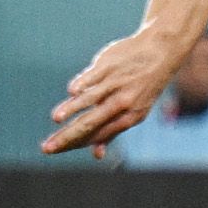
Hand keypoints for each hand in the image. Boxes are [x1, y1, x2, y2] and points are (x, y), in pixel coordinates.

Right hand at [44, 25, 186, 154]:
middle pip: (91, 123)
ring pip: (91, 99)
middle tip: (47, 148)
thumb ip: (113, 131)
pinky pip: (93, 77)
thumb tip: (97, 155)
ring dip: (72, 109)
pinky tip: (72, 92)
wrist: (161, 51)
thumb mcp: (136, 110)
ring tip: (56, 118)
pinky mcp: (109, 65)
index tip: (53, 149)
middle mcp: (123, 102)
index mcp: (130, 116)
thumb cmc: (143, 85)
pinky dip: (83, 84)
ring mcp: (116, 83)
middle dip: (68, 137)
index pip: (96, 135)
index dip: (73, 143)